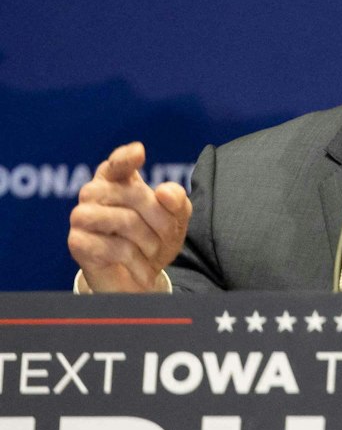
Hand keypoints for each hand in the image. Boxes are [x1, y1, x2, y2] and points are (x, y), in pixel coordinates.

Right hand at [68, 143, 191, 292]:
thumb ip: (177, 201)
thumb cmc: (154, 239)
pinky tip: (140, 268)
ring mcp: (81, 216)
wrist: (137, 277)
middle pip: (137, 196)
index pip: (118, 163)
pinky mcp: (77, 242)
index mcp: (116, 179)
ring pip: (126, 221)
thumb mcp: (175, 219)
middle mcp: (94, 192)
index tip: (139, 152)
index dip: (126, 158)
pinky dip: (136, 262)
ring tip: (152, 253)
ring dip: (149, 242)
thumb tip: (164, 191)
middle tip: (166, 240)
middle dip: (162, 222)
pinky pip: (115, 248)